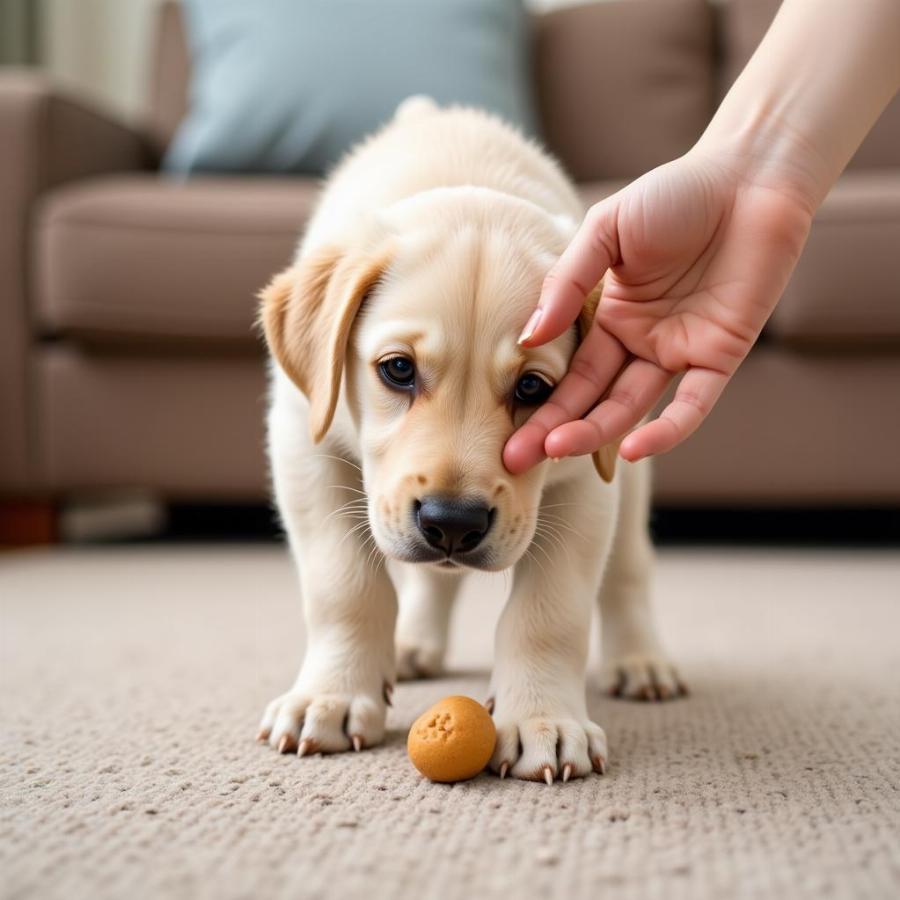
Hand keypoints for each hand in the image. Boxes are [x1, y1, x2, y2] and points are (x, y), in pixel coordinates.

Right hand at [503, 144, 814, 473]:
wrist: (748, 177)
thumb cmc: (673, 195)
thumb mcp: (605, 231)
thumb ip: (567, 283)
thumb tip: (527, 338)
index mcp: (610, 316)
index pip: (569, 372)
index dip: (540, 403)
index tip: (504, 433)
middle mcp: (640, 342)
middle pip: (592, 397)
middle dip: (554, 429)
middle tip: (516, 459)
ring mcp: (678, 352)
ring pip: (632, 405)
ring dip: (597, 431)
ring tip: (557, 450)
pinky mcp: (719, 356)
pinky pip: (691, 404)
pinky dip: (666, 430)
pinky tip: (633, 450)